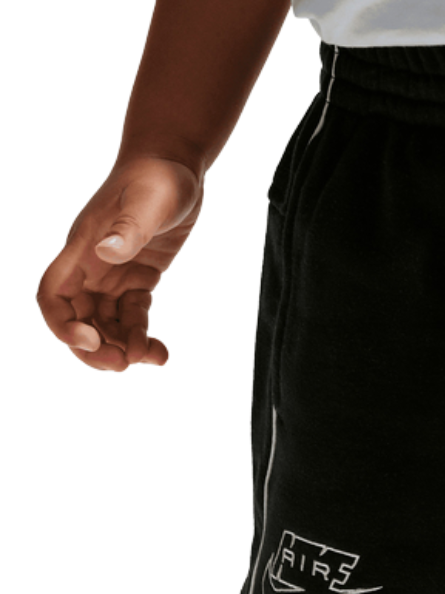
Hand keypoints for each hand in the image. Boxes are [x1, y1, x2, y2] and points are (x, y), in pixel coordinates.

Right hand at [37, 155, 203, 370]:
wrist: (176, 163)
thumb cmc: (160, 175)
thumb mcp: (149, 200)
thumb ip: (128, 229)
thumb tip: (108, 253)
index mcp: (83, 248)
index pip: (53, 294)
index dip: (63, 325)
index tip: (92, 342)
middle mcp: (92, 265)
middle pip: (77, 319)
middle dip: (95, 349)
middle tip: (124, 365)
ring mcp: (113, 272)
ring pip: (105, 323)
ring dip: (122, 347)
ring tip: (151, 358)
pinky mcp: (137, 276)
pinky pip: (132, 316)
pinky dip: (142, 336)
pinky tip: (162, 352)